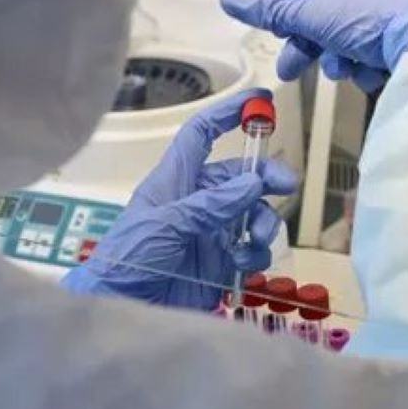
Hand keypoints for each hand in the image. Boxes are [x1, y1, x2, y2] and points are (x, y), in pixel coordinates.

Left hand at [61, 89, 296, 309]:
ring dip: (263, 222)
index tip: (259, 100)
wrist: (120, 308)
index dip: (228, 113)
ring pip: (253, 213)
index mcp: (175, 180)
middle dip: (265, 177)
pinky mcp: (221, 262)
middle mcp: (197, 200)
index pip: (202, 134)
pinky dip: (255, 254)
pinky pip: (252, 249)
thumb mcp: (166, 225)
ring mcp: (211, 231)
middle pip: (240, 175)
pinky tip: (242, 264)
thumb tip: (252, 183)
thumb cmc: (128, 258)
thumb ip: (210, 205)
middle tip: (286, 184)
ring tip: (256, 240)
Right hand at [221, 0, 407, 91]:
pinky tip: (372, 72)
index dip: (287, 7)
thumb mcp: (309, 13)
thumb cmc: (364, 17)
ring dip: (337, 58)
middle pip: (323, 14)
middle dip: (308, 46)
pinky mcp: (407, 34)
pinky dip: (366, 64)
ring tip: (345, 70)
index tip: (279, 32)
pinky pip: (372, 50)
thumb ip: (267, 10)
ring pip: (346, 37)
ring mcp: (392, 6)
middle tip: (290, 72)